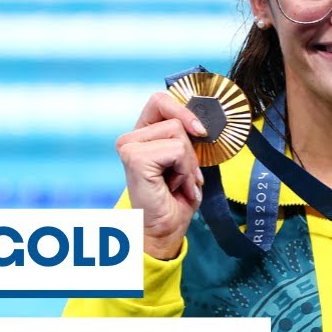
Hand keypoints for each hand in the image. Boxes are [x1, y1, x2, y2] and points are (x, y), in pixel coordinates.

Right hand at [115, 92, 206, 259]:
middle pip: (176, 120)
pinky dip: (184, 170)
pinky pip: (176, 149)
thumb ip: (188, 136)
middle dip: (190, 151)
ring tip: (179, 183)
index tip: (200, 131)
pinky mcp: (135, 158)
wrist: (165, 230)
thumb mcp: (186, 160)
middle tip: (185, 177)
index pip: (160, 100)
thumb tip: (202, 120)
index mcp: (141, 134)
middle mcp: (130, 138)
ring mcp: (129, 146)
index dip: (182, 109)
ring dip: (188, 163)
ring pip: (178, 134)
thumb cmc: (176, 199)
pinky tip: (176, 187)